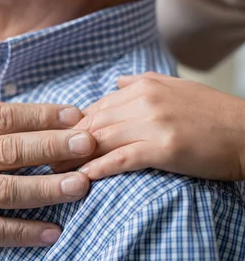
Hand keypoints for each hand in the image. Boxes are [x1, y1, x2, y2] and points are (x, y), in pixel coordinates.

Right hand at [0, 101, 95, 250]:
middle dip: (51, 146)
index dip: (41, 114)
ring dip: (45, 188)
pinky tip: (51, 232)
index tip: (76, 116)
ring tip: (80, 187)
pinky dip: (22, 232)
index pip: (1, 116)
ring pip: (2, 190)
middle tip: (89, 145)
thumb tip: (42, 118)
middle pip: (7, 150)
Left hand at [54, 72, 244, 180]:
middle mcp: (143, 100)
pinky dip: (100, 167)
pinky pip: (123, 157)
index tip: (57, 143)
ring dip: (75, 157)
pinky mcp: (165, 146)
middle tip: (47, 160)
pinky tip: (84, 177)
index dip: (73, 128)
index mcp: (142, 86)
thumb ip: (140, 83)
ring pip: (102, 139)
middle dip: (67, 143)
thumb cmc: (212, 115)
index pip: (96, 108)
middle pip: (92, 123)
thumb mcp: (175, 88)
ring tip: (56, 172)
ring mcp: (153, 122)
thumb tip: (113, 84)